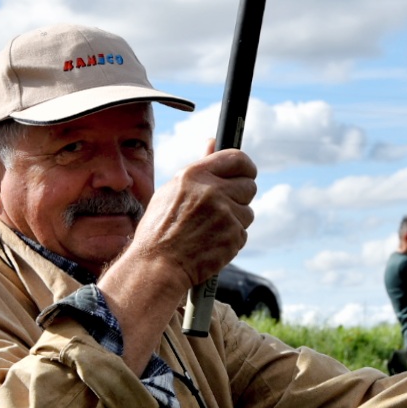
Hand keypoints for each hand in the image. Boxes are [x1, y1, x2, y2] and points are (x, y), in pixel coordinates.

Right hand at [99, 147, 257, 370]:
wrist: (157, 265)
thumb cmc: (159, 229)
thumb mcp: (172, 190)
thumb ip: (199, 167)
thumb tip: (212, 142)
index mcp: (194, 175)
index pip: (237, 158)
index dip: (246, 166)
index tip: (246, 173)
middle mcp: (212, 191)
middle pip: (249, 186)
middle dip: (241, 196)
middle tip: (225, 207)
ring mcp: (225, 214)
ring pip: (247, 212)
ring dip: (235, 221)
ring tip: (210, 229)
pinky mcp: (233, 236)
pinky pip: (243, 233)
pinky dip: (231, 239)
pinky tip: (211, 243)